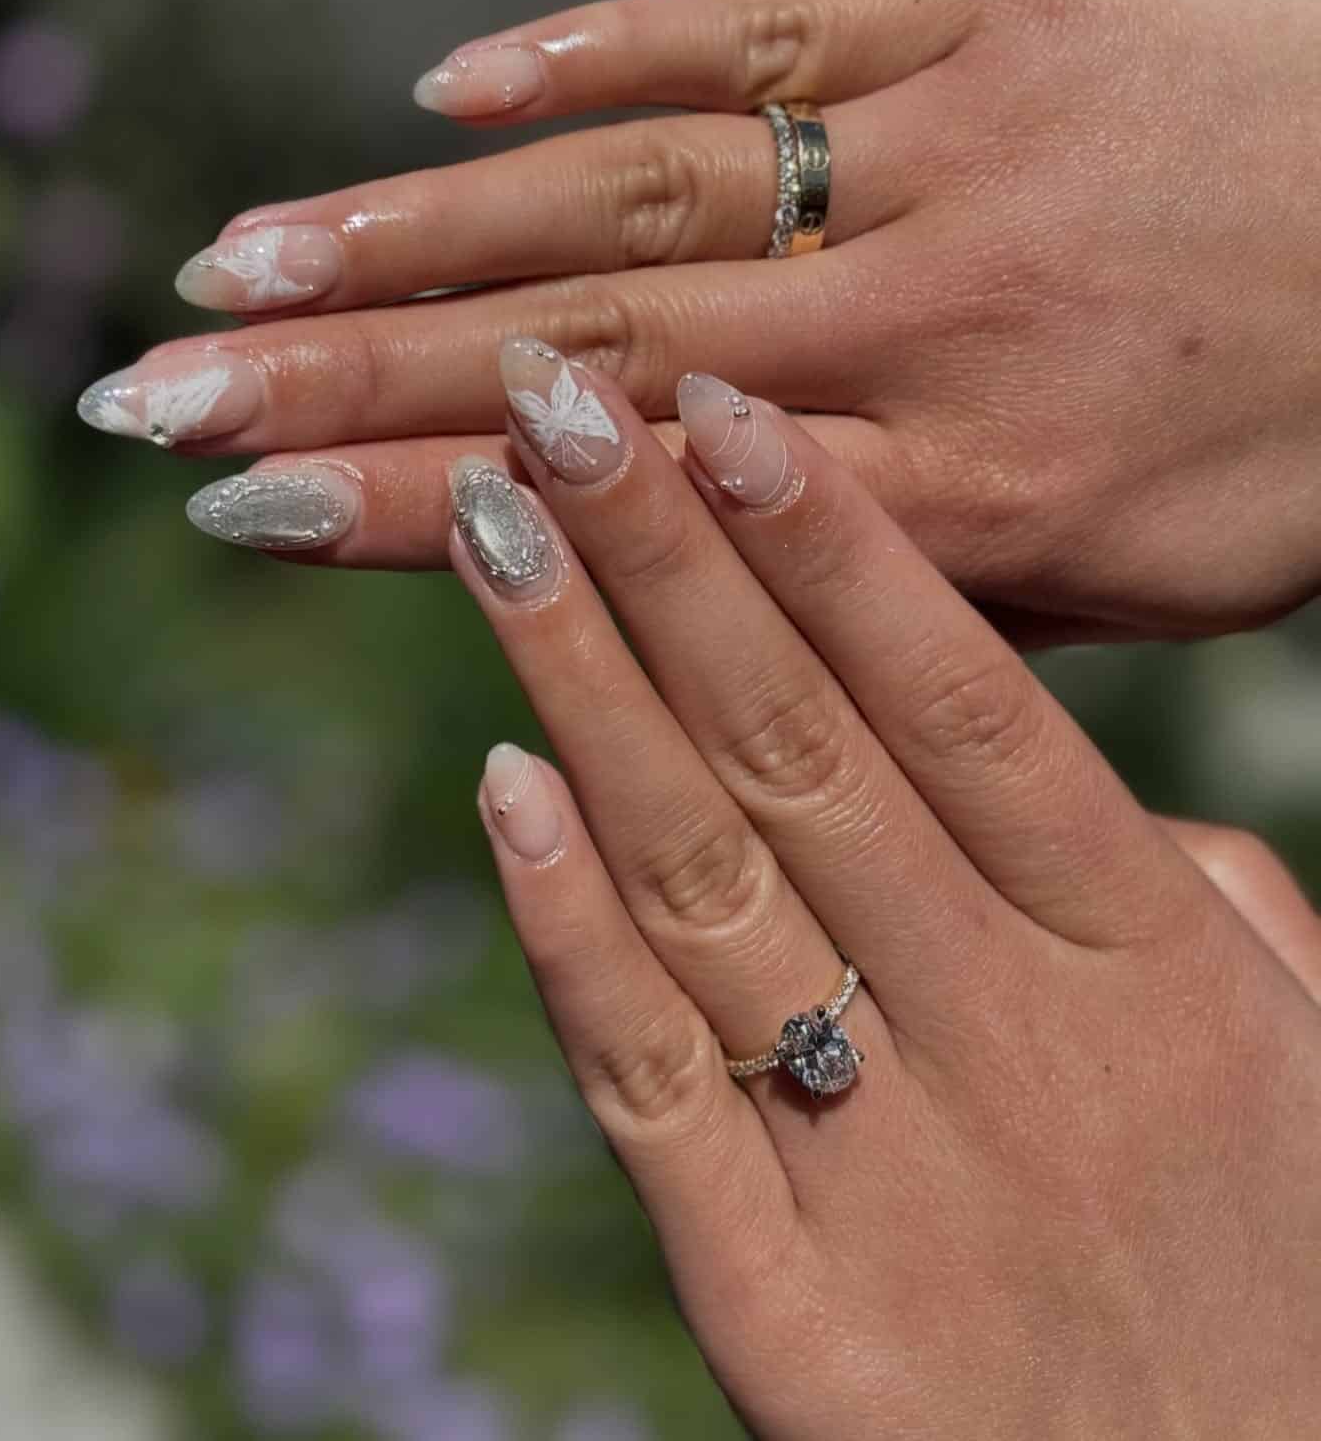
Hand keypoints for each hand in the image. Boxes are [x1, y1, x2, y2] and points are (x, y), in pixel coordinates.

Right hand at [79, 0, 1320, 640]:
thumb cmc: (1315, 436)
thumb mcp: (1137, 583)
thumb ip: (911, 584)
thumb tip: (697, 576)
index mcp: (971, 509)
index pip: (636, 520)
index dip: (425, 513)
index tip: (251, 515)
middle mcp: (935, 332)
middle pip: (586, 354)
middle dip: (349, 381)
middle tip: (159, 393)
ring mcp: (959, 150)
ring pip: (641, 193)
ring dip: (423, 230)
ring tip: (241, 260)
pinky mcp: (998, 0)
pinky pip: (764, 29)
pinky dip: (593, 51)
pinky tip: (445, 91)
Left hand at [446, 341, 1319, 1437]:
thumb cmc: (1305, 1318)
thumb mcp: (1316, 1087)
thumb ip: (1226, 933)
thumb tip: (1150, 831)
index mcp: (1166, 976)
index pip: (967, 706)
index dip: (835, 551)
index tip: (724, 416)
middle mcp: (1023, 1049)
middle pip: (806, 752)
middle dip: (667, 561)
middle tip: (553, 409)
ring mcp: (899, 1181)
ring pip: (706, 880)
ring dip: (585, 691)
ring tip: (494, 534)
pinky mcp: (797, 1324)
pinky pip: (657, 1091)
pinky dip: (568, 932)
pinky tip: (500, 785)